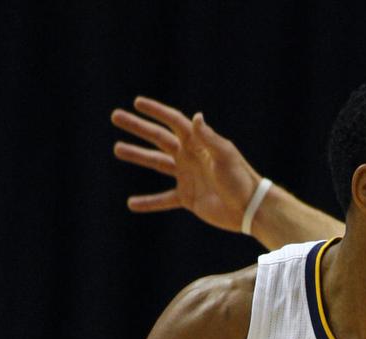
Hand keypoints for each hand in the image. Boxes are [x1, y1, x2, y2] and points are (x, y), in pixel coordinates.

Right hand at [112, 96, 262, 231]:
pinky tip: (132, 203)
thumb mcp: (225, 156)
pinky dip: (149, 202)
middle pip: (158, 138)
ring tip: (117, 148)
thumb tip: (195, 116)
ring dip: (137, 155)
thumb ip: (209, 138)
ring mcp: (187, 177)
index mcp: (198, 144)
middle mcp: (190, 157)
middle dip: (138, 127)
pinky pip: (163, 199)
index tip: (137, 102)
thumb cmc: (240, 180)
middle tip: (116, 116)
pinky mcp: (188, 198)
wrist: (249, 209)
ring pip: (157, 164)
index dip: (156, 111)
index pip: (173, 122)